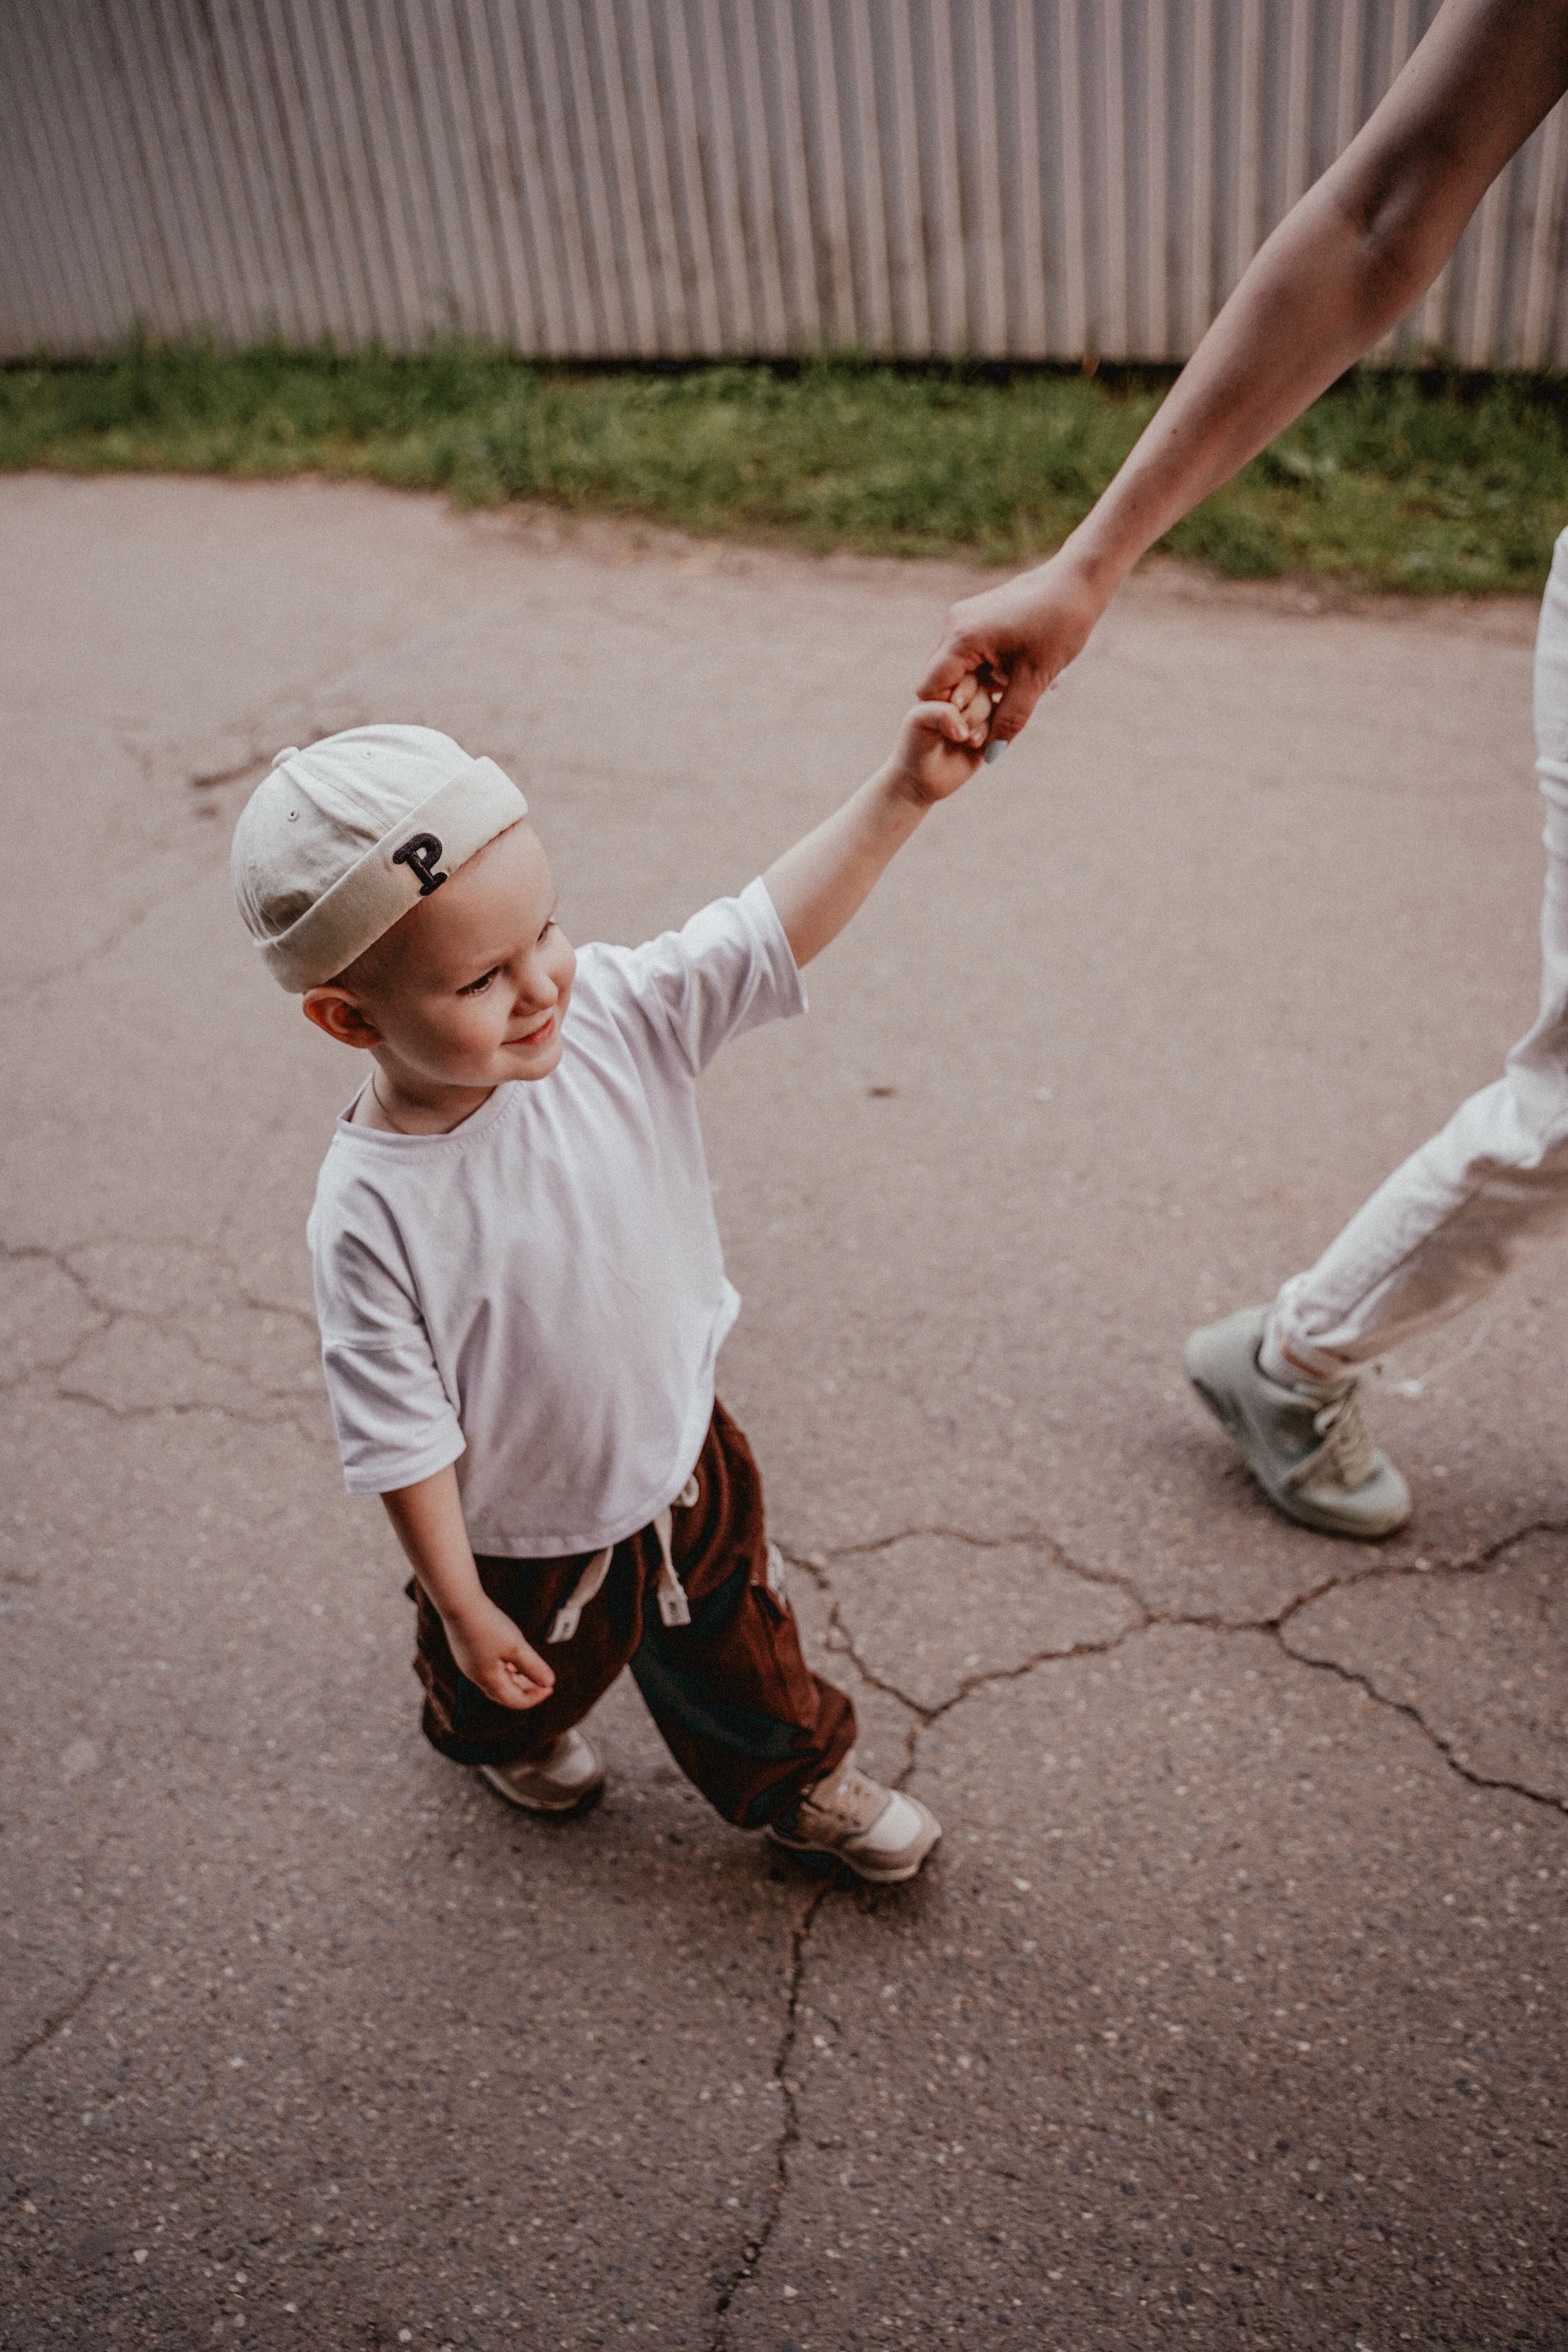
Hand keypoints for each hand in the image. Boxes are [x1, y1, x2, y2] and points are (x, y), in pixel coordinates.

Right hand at [443, 1594, 554, 1710]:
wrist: (458, 1603)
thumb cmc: (488, 1625)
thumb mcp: (516, 1646)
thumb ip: (533, 1666)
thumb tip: (550, 1683)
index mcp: (488, 1679)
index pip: (514, 1700)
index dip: (534, 1697)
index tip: (550, 1687)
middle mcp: (476, 1676)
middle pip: (504, 1694)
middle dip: (525, 1691)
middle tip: (543, 1683)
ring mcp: (469, 1664)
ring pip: (496, 1680)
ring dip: (515, 1680)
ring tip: (530, 1671)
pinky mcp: (466, 1651)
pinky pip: (488, 1668)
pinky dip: (504, 1668)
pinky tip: (511, 1657)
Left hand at [888, 672, 995, 805]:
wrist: (921, 778)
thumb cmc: (915, 744)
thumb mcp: (918, 721)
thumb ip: (941, 713)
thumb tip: (966, 728)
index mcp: (945, 683)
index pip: (967, 674)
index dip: (963, 695)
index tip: (950, 709)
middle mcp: (964, 694)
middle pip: (986, 688)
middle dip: (973, 712)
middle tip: (958, 732)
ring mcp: (979, 712)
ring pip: (997, 707)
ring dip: (982, 725)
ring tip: (965, 741)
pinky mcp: (990, 731)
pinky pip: (1004, 726)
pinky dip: (992, 736)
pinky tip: (976, 747)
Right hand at [916, 541, 1108, 744]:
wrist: (1077, 581)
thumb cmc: (1059, 626)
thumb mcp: (1035, 679)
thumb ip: (1010, 719)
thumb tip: (991, 754)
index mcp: (962, 638)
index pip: (930, 690)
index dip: (948, 716)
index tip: (973, 730)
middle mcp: (954, 625)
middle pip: (938, 680)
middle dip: (960, 703)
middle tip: (992, 716)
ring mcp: (962, 617)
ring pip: (953, 667)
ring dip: (972, 687)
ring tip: (1006, 693)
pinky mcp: (975, 616)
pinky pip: (965, 653)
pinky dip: (979, 671)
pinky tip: (1008, 675)